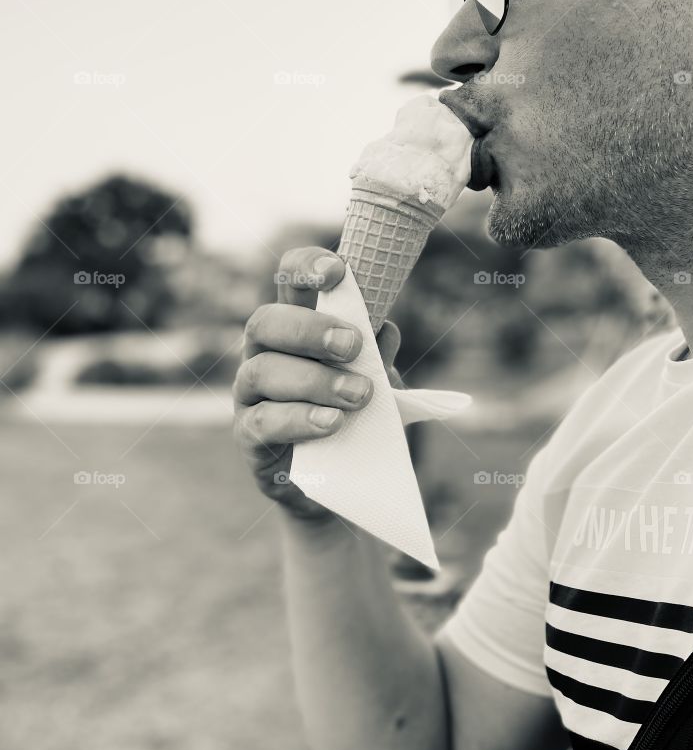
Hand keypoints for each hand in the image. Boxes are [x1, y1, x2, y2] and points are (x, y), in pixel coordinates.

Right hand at [231, 247, 400, 522]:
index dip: (306, 267)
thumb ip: (379, 358)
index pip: (288, 282)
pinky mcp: (249, 437)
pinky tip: (333, 423)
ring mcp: (250, 395)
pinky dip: (300, 419)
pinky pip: (263, 422)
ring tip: (358, 395)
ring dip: (314, 380)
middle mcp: (264, 353)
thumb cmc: (357, 417)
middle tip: (352, 345)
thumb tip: (386, 331)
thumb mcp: (379, 386)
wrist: (342, 482)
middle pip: (265, 322)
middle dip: (309, 328)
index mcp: (296, 328)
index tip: (338, 271)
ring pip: (262, 372)